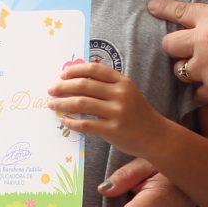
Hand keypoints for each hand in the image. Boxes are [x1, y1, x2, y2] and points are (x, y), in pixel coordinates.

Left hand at [48, 61, 163, 156]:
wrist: (156, 136)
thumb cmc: (138, 114)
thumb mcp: (127, 93)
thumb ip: (107, 86)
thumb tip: (76, 81)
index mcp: (122, 82)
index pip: (94, 70)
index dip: (75, 70)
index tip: (63, 74)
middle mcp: (120, 94)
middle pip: (84, 85)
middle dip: (63, 87)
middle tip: (51, 89)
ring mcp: (117, 112)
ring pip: (82, 104)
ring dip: (63, 103)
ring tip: (52, 105)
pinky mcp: (112, 130)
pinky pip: (86, 124)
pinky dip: (71, 122)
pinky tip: (64, 120)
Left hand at [148, 0, 207, 104]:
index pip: (180, 11)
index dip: (163, 9)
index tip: (151, 7)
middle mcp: (203, 43)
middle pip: (169, 45)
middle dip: (173, 47)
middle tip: (184, 51)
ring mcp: (207, 68)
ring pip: (179, 72)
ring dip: (187, 70)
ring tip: (202, 70)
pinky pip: (197, 95)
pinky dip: (203, 92)